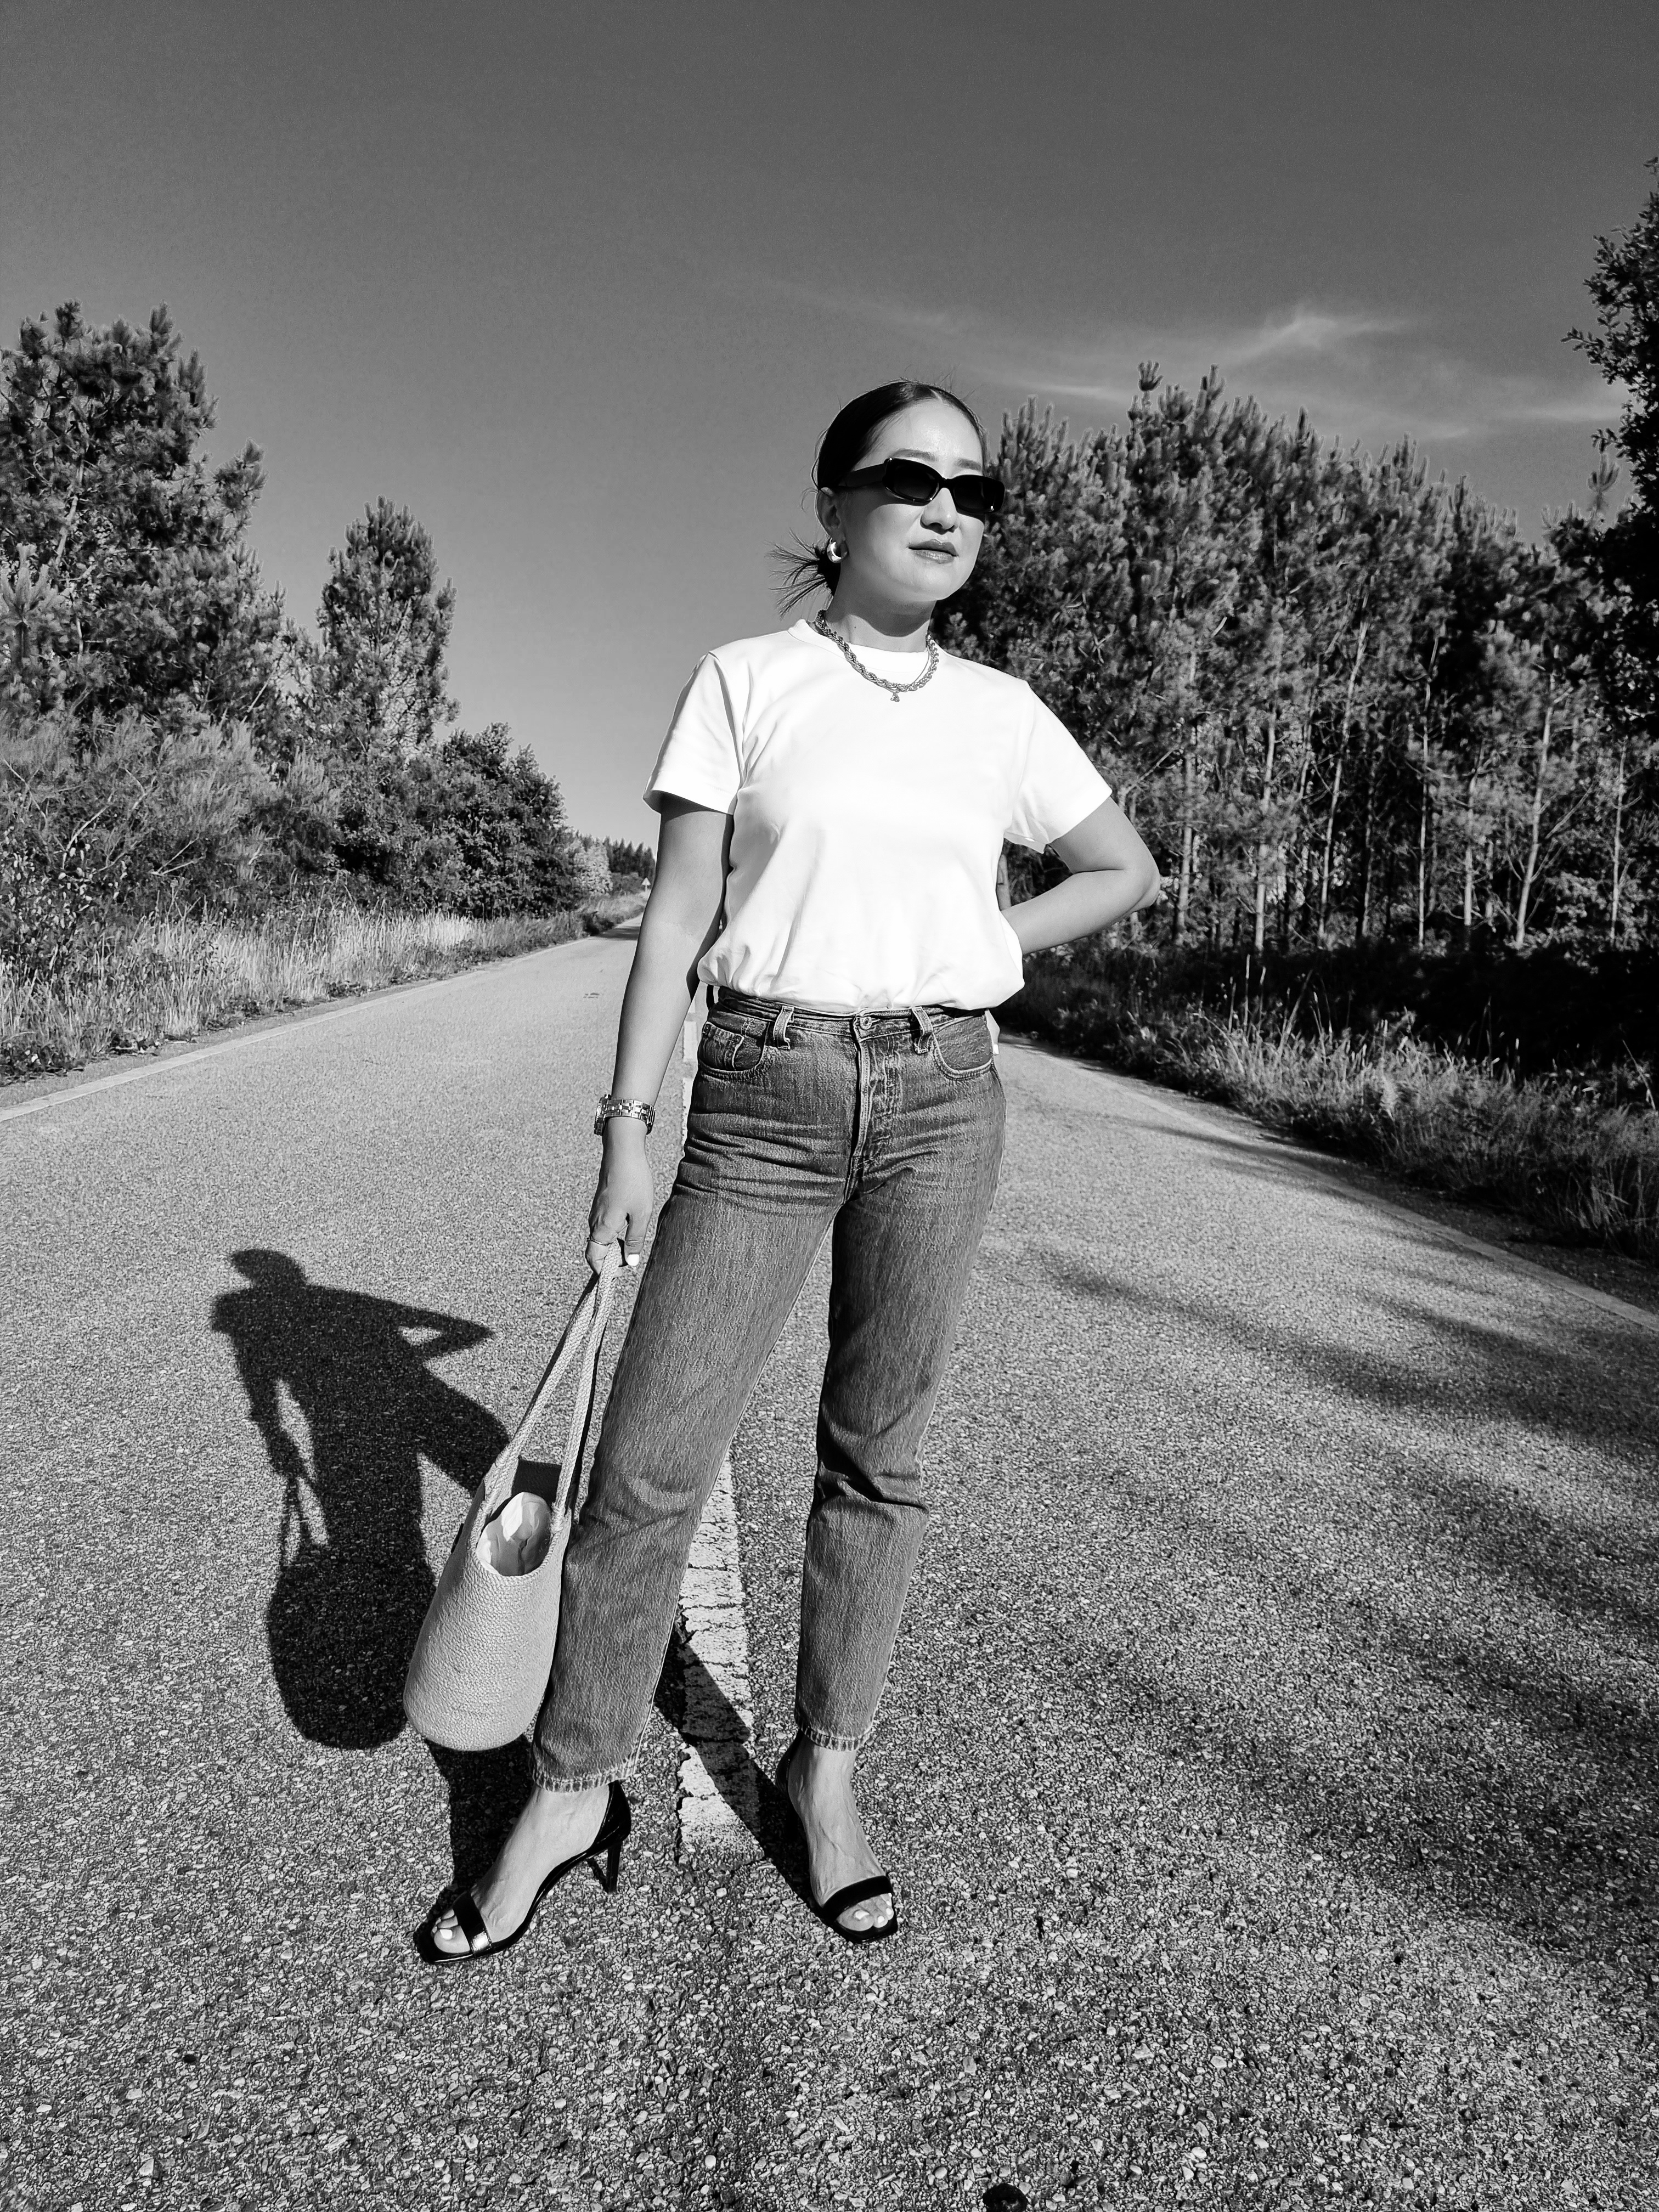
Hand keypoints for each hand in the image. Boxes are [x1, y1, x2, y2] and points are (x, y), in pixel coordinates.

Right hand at [587, 1124, 653, 1273]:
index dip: (605, 1271)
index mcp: (602, 1228)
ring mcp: (596, 1212)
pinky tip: (631, 1226)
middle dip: (612, 1260)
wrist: (622, 1151)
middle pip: (597, 1251)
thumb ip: (636, 1240)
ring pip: (601, 1239)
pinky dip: (614, 1234)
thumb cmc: (634, 1181)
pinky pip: (603, 1227)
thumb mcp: (642, 1214)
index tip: (623, 1272)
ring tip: (634, 1242)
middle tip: (632, 1258)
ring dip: (615, 1246)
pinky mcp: (601, 1204)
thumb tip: (631, 1263)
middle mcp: (594, 1221)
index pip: (594, 1259)